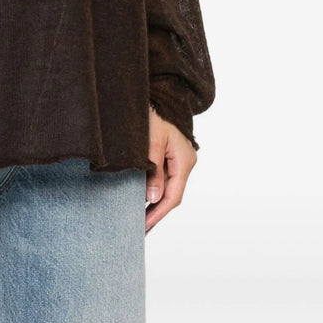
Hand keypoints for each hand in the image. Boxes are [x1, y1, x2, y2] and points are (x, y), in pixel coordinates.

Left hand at [144, 107, 196, 233]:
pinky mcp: (170, 156)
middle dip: (156, 212)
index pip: (173, 196)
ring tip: (138, 218)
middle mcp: (185, 163)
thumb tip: (153, 197)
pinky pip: (163, 178)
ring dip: (154, 202)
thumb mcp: (152, 140)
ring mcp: (178, 160)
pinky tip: (142, 198)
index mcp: (184, 161)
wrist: (160, 94)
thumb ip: (153, 169)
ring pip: (167, 187)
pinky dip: (153, 189)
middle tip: (139, 229)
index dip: (158, 213)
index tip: (144, 227)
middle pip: (172, 194)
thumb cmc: (157, 113)